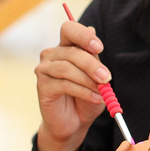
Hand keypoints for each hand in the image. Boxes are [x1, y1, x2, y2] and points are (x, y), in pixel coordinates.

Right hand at [33, 18, 111, 150]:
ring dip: (88, 80)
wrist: (75, 122)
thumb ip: (93, 56)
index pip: (69, 29)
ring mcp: (44, 70)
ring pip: (67, 68)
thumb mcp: (96, 75)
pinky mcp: (42, 86)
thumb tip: (91, 29)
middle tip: (107, 77)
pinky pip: (64, 84)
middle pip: (71, 51)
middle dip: (92, 65)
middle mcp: (52, 54)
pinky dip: (83, 91)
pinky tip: (95, 98)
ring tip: (102, 91)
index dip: (83, 35)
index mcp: (65, 46)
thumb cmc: (86, 96)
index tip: (99, 48)